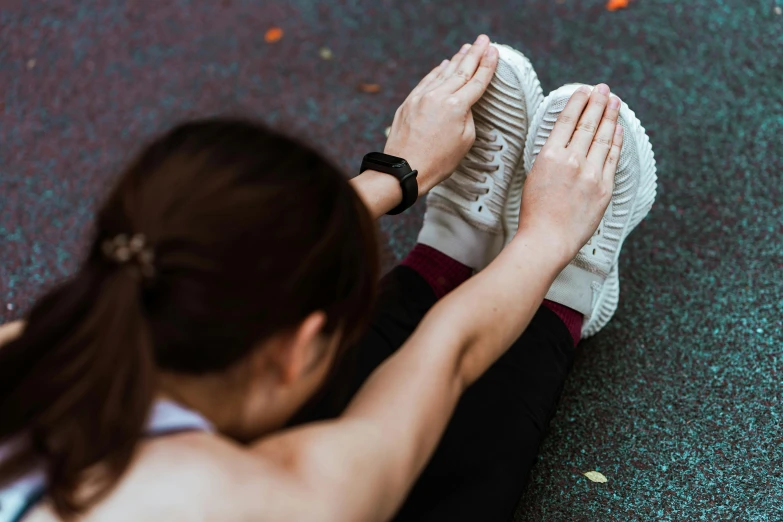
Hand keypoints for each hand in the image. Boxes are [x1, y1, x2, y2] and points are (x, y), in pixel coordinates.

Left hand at [384, 35, 498, 194]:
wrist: (405, 169)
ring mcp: (421, 97)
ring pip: (443, 73)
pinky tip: (444, 64)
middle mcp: (438, 96)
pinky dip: (437, 71)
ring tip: (467, 47)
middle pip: (461, 70)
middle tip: (483, 39)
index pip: (477, 81)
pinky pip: (427, 81)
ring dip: (457, 59)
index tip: (494, 51)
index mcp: (456, 107)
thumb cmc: (438, 162)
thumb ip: (468, 116)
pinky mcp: (409, 102)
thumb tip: (463, 104)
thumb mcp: (465, 141)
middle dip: (474, 53)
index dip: (487, 65)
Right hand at [517, 84, 623, 261]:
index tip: (584, 90)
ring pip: (603, 137)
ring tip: (614, 101)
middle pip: (588, 123)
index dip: (578, 102)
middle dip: (597, 102)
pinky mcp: (604, 188)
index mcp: (549, 156)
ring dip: (610, 116)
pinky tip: (618, 129)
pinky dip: (616, 140)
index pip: (567, 120)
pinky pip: (613, 158)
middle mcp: (572, 160)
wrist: (547, 240)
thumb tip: (564, 140)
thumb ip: (551, 157)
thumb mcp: (534, 176)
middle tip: (603, 88)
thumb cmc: (535, 213)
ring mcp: (591, 173)